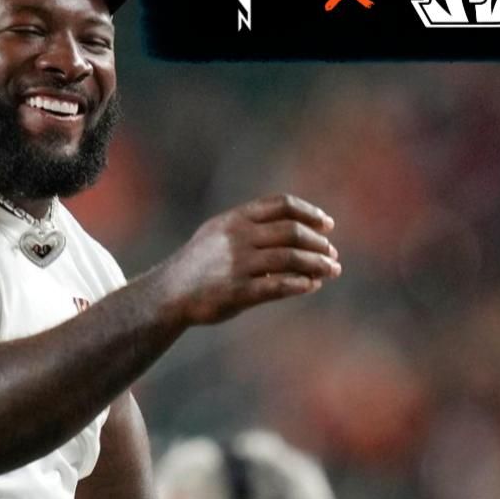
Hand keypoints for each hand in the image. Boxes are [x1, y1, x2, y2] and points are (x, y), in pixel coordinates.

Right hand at [150, 194, 340, 324]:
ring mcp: (237, 265)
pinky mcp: (237, 292)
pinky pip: (278, 286)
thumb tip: (299, 230)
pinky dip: (300, 285)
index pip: (282, 204)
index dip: (310, 213)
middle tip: (332, 254)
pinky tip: (310, 286)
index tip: (327, 226)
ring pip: (291, 258)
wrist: (167, 294)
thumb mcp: (217, 234)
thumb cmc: (198, 264)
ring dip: (318, 264)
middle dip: (319, 243)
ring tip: (331, 271)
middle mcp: (237, 238)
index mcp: (234, 219)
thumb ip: (250, 226)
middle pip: (292, 231)